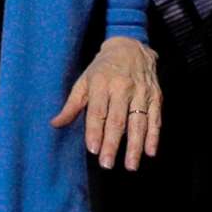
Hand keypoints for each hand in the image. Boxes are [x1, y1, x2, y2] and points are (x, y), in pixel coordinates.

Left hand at [52, 37, 160, 171]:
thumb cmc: (103, 67)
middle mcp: (123, 88)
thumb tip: (55, 124)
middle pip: (117, 120)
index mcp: (102, 83)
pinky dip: (153, 136)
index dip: (95, 131)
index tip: (93, 150)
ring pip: (138, 122)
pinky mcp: (155, 96)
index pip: (98, 112)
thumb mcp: (84, 80)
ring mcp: (141, 93)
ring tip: (130, 165)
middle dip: (112, 144)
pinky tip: (149, 152)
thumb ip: (72, 105)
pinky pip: (155, 119)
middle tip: (107, 164)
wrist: (131, 46)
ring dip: (135, 146)